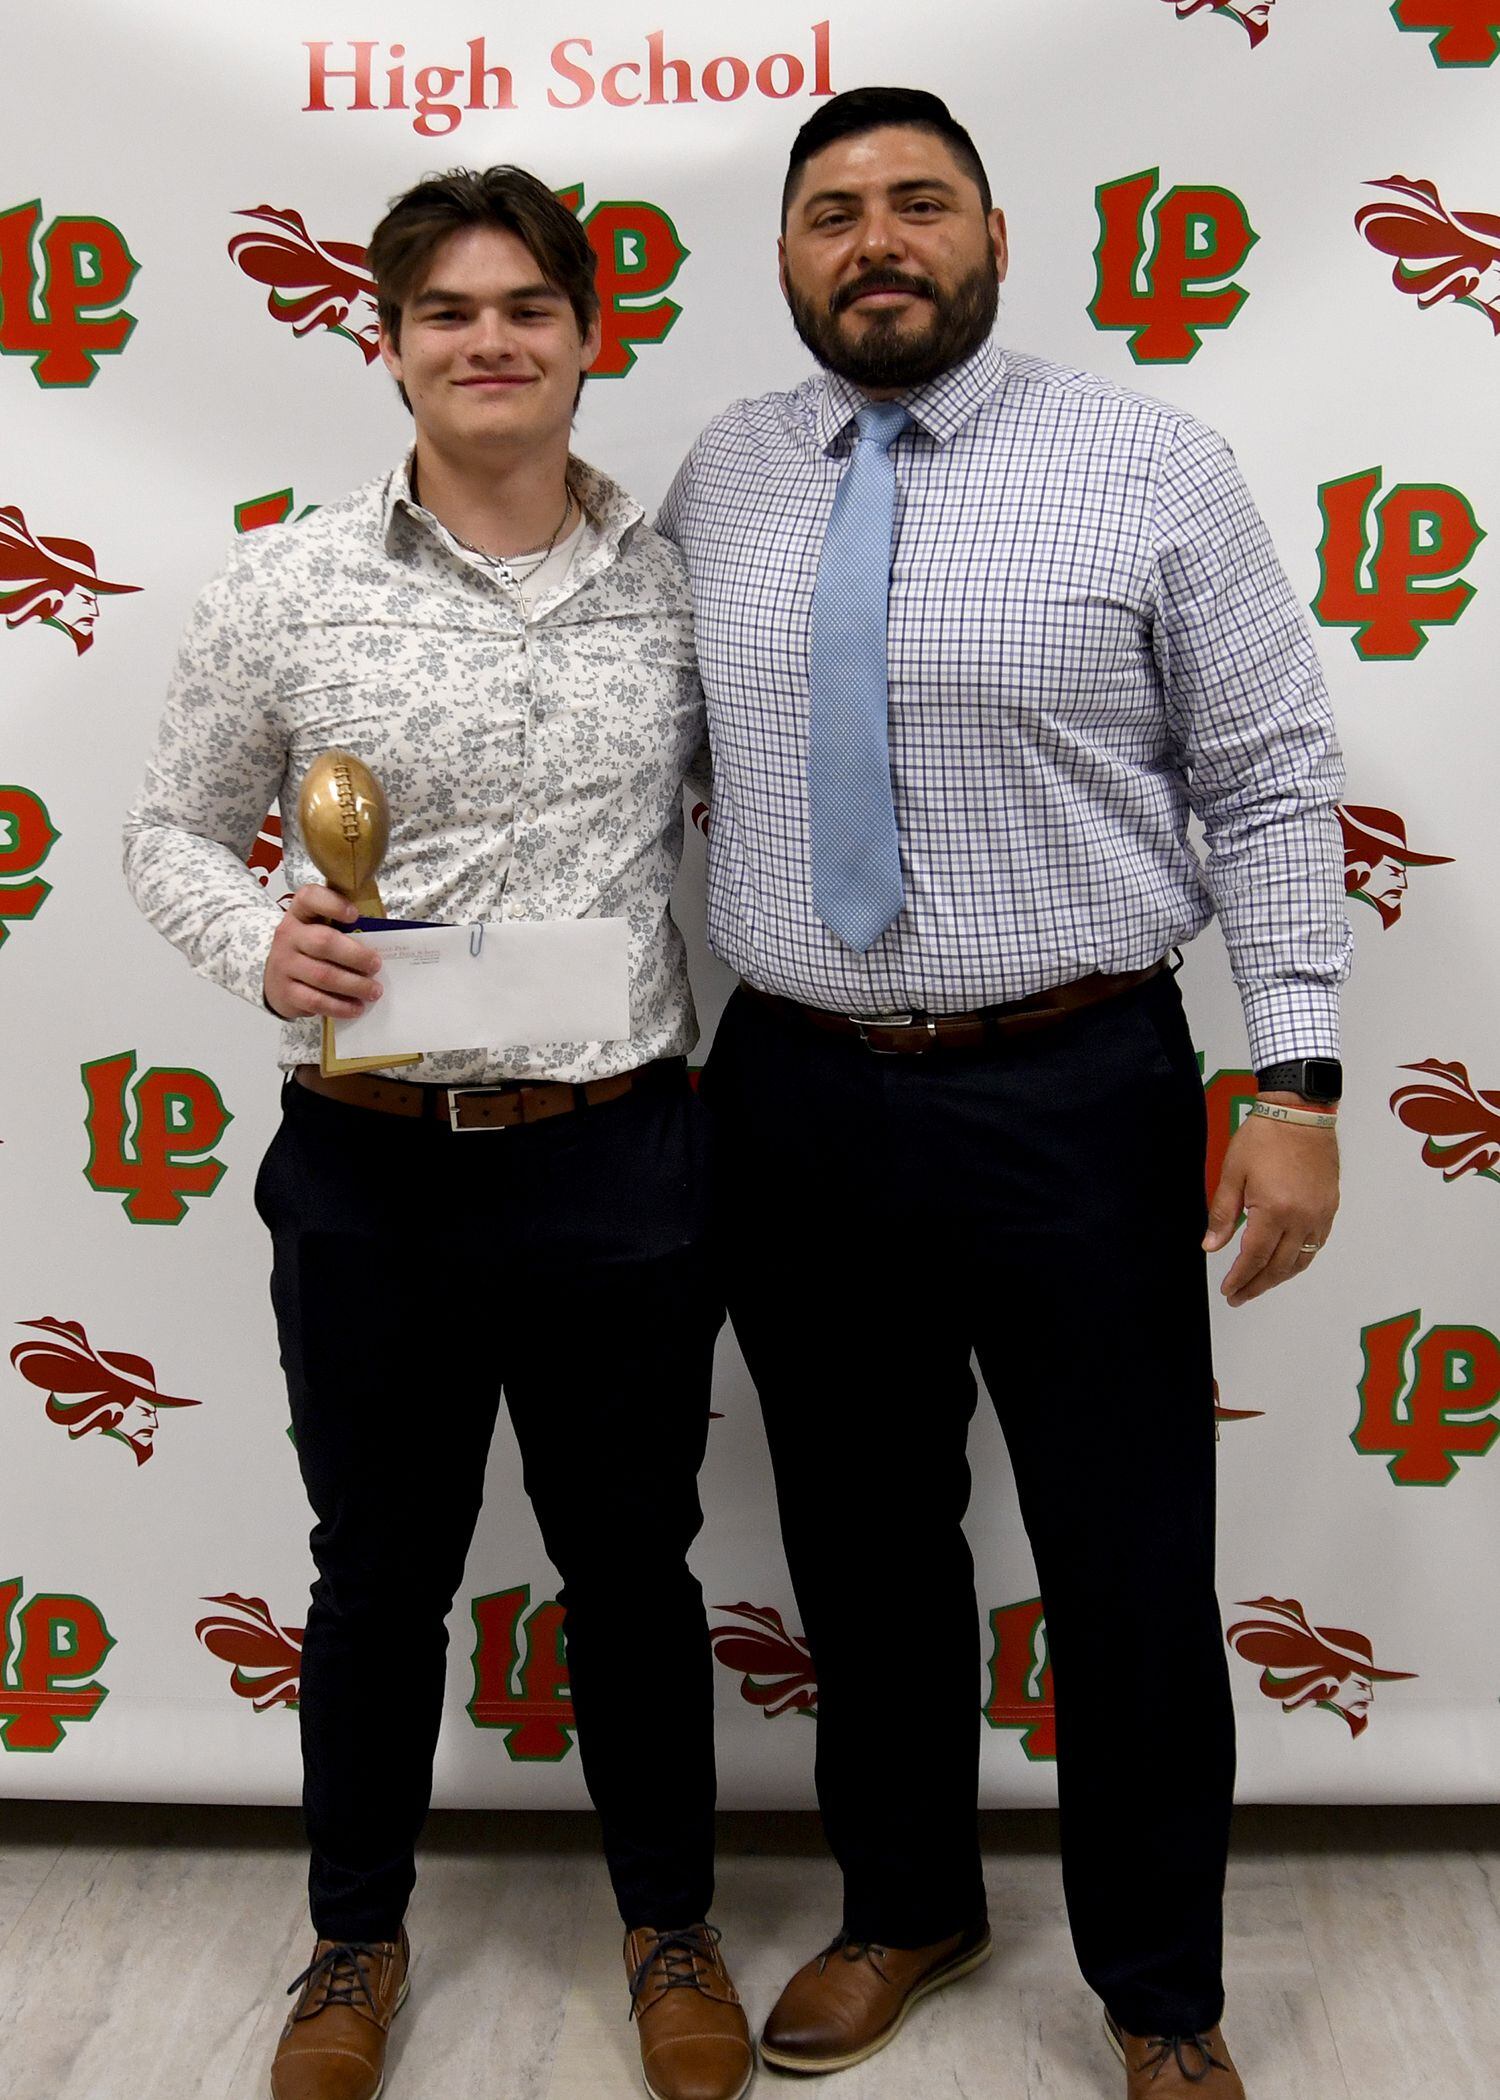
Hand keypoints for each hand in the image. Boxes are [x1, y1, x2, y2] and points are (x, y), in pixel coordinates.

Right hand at [263, 885, 381, 1020]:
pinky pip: (316, 1000)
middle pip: (323, 942)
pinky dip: (340, 1006)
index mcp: (299, 913)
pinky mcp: (286, 992)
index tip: (355, 915)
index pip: (309, 898)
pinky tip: (356, 1008)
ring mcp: (284, 965)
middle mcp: (288, 936)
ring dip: (354, 984)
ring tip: (374, 991)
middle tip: (376, 965)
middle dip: (355, 955)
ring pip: (323, 975)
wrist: (274, 979)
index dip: (332, 904)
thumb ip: (343, 930)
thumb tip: (383, 942)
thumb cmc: (309, 950)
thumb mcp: (318, 930)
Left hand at [1203, 1096, 1338, 1307]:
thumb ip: (1223, 1214)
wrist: (1301, 1113)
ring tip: (1258, 1285)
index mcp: (1275, 1211)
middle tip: (1239, 1296)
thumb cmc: (1264, 1137)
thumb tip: (1211, 1246)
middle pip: (1279, 1266)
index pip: (1255, 1257)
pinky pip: (1316, 1245)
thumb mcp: (1233, 1173)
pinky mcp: (1330, 1208)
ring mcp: (1320, 1215)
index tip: (1229, 1291)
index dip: (1240, 1277)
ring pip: (1301, 1260)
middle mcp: (1302, 1218)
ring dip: (1279, 1277)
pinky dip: (1299, 1259)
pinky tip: (1285, 1263)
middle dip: (1257, 1285)